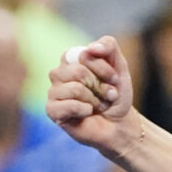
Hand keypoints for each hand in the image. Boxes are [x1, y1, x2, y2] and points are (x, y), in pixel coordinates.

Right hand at [47, 37, 134, 153]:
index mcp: (72, 59)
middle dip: (100, 86)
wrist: (118, 124)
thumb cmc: (116, 95)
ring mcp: (53, 91)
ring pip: (75, 89)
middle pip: (78, 72)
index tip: (114, 79)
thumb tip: (91, 47)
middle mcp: (59, 73)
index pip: (84, 54)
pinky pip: (69, 105)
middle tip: (108, 95)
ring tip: (98, 105)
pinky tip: (87, 113)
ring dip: (94, 100)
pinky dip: (85, 110)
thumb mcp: (120, 67)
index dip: (102, 68)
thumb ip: (109, 47)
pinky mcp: (51, 110)